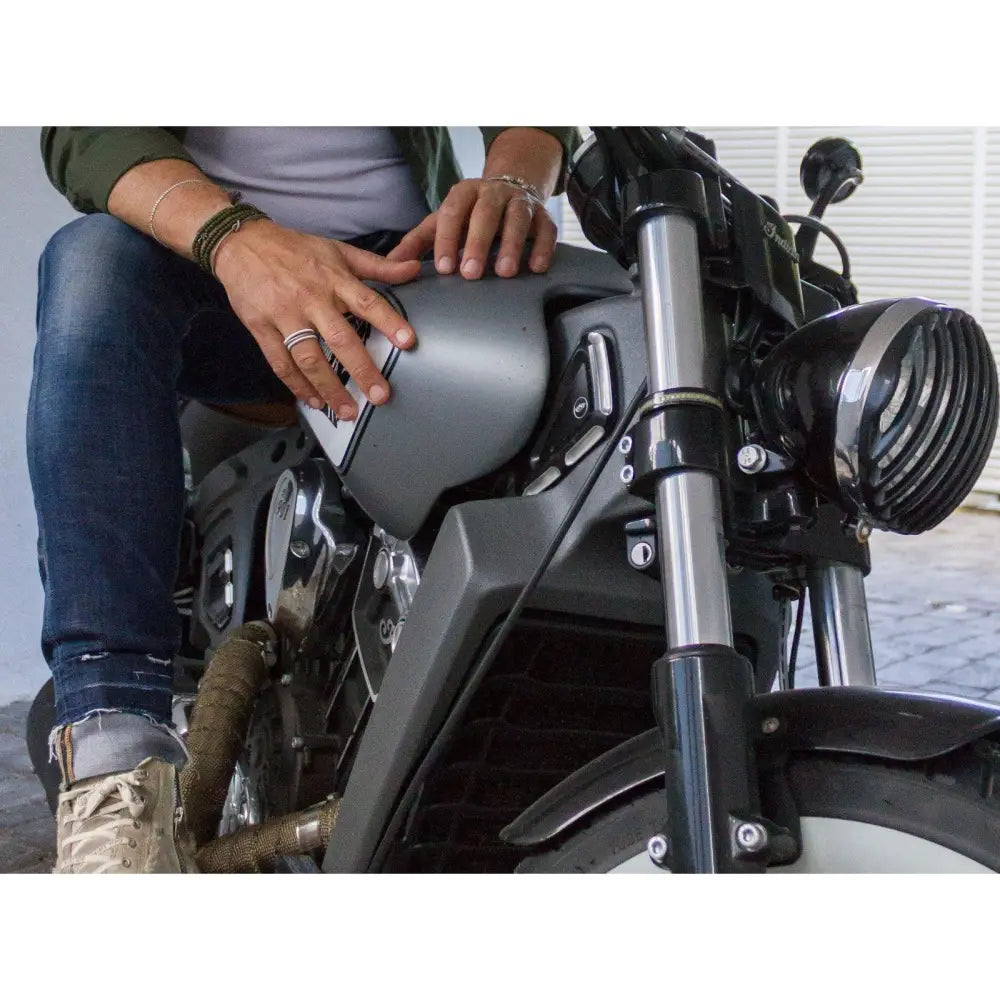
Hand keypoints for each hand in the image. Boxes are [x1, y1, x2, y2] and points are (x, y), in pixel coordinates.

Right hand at [212, 220, 419, 419]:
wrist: (241, 243)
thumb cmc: (295, 249)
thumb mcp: (338, 251)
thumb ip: (378, 266)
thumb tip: (414, 267)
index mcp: (333, 280)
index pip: (367, 302)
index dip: (389, 322)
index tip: (408, 342)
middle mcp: (311, 299)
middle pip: (339, 338)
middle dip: (361, 370)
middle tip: (380, 396)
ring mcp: (284, 316)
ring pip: (309, 358)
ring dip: (329, 388)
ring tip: (348, 411)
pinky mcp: (261, 328)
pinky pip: (281, 363)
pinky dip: (297, 385)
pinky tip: (314, 401)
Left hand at [387, 177, 557, 278]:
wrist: (510, 188)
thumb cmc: (470, 214)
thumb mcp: (441, 223)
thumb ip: (417, 243)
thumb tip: (390, 265)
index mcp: (464, 193)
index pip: (453, 212)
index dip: (448, 239)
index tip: (444, 268)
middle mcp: (492, 193)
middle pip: (485, 213)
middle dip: (478, 243)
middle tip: (471, 273)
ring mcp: (519, 202)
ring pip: (517, 218)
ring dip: (512, 245)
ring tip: (505, 272)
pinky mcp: (542, 216)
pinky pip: (546, 229)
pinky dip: (543, 247)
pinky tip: (537, 267)